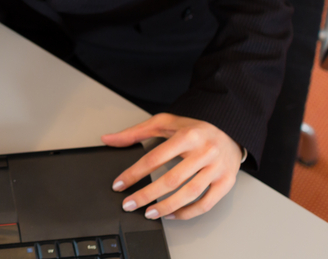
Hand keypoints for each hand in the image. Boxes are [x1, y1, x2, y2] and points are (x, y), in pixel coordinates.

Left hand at [102, 113, 242, 219]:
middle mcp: (204, 152)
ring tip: (149, 213)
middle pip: (171, 179)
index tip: (119, 184)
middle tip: (129, 205)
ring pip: (189, 194)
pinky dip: (188, 212)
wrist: (230, 129)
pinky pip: (207, 203)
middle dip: (146, 195)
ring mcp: (217, 168)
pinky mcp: (227, 182)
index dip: (134, 174)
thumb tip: (108, 139)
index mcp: (187, 136)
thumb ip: (135, 132)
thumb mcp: (164, 123)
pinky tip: (172, 215)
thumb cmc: (194, 128)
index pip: (154, 158)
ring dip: (166, 207)